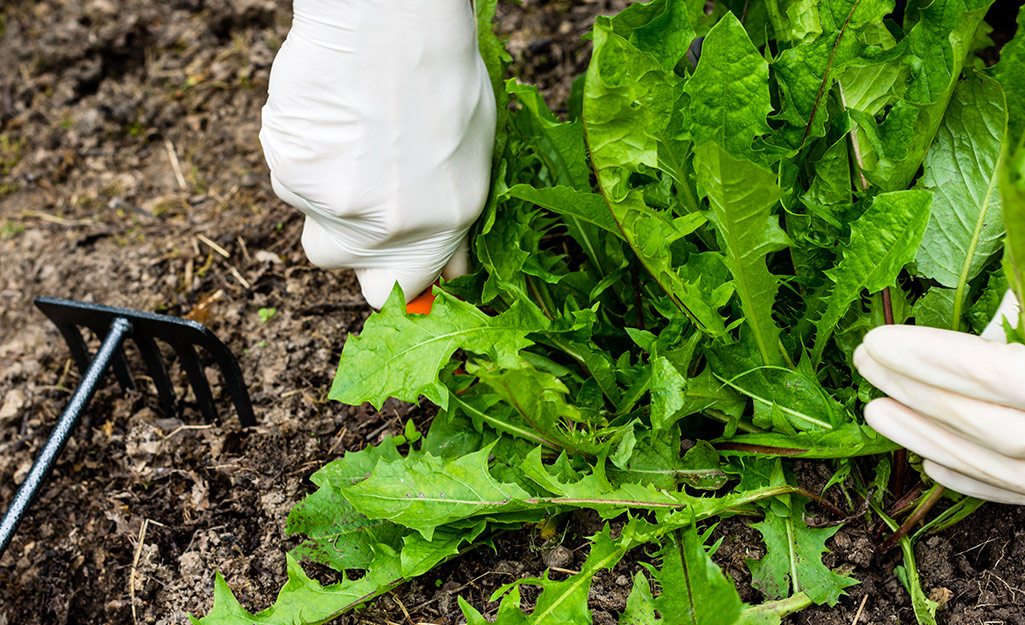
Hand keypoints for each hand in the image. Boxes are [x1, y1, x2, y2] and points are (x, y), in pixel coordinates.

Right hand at [259, 0, 495, 307]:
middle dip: (346, 241)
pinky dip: (305, 154)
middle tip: (362, 196)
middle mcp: (384, 229)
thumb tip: (449, 263)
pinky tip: (331, 116)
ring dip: (325, 190)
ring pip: (310, 215)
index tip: (393, 261)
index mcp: (441, 227)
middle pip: (339, 261)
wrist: (390, 25)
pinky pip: (288, 176)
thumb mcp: (473, 156)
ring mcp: (329, 203)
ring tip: (351, 137)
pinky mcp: (288, 171)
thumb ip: (453, 219)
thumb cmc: (443, 73)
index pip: (402, 291)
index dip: (393, 276)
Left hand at [854, 291, 1024, 503]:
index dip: (934, 358)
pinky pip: (1018, 492)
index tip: (877, 341)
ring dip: (928, 438)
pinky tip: (929, 465)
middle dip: (917, 393)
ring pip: (998, 467)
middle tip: (864, 363)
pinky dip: (973, 478)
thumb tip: (977, 322)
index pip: (997, 374)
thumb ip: (1020, 313)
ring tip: (875, 411)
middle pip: (987, 425)